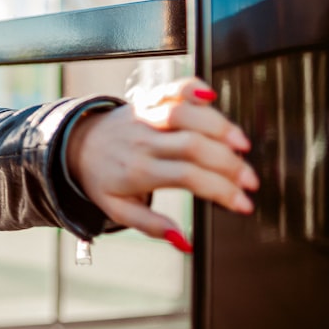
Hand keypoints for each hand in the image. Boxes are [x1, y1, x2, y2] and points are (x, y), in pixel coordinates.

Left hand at [65, 77, 257, 249]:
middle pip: (193, 145)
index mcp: (139, 170)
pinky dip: (191, 87)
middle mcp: (144, 140)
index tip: (243, 204)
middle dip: (230, 163)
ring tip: (242, 145)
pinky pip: (170, 88)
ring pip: (184, 113)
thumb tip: (184, 242)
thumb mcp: (119, 210)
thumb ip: (152, 225)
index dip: (221, 190)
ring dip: (219, 126)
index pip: (188, 176)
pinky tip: (211, 95)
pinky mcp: (147, 100)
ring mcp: (145, 116)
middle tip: (251, 180)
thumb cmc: (103, 179)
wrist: (78, 145)